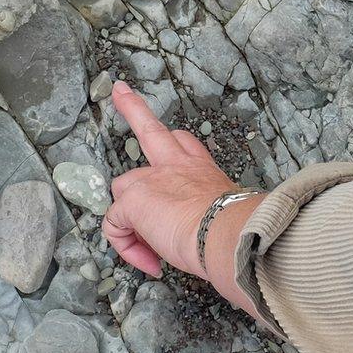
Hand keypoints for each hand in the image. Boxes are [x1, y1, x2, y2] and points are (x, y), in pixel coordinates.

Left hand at [102, 81, 240, 278]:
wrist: (230, 233)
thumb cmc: (237, 230)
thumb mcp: (229, 215)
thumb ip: (217, 217)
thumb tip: (220, 243)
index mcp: (200, 171)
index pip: (185, 144)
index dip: (175, 139)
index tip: (170, 134)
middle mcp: (176, 167)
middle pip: (151, 131)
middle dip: (134, 109)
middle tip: (121, 91)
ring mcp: (151, 179)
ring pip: (123, 186)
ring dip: (125, 211)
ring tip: (140, 244)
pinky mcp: (133, 200)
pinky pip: (115, 225)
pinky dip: (127, 246)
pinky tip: (149, 261)